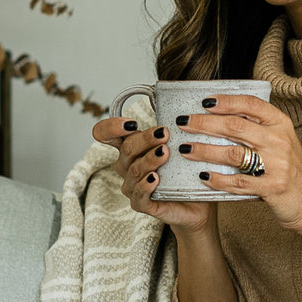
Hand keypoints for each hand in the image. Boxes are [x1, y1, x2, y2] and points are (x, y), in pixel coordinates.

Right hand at [90, 116, 214, 233]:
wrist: (197, 203)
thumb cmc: (184, 172)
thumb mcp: (178, 144)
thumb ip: (165, 123)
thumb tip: (158, 97)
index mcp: (130, 148)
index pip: (104, 134)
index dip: (111, 127)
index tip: (130, 123)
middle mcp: (127, 166)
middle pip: (126, 148)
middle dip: (145, 139)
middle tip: (165, 133)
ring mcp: (132, 186)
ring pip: (133, 170)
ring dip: (149, 160)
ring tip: (165, 153)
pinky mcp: (142, 204)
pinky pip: (138, 195)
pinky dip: (145, 185)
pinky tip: (156, 178)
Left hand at [170, 95, 301, 233]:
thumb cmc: (291, 170)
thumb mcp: (281, 141)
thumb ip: (258, 128)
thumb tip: (220, 115)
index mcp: (281, 124)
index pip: (251, 105)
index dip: (226, 101)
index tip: (204, 102)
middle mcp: (279, 141)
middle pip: (235, 126)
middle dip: (204, 124)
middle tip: (184, 124)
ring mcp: (276, 165)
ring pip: (232, 153)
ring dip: (204, 150)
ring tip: (185, 149)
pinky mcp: (271, 188)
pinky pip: (238, 182)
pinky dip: (218, 179)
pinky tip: (203, 176)